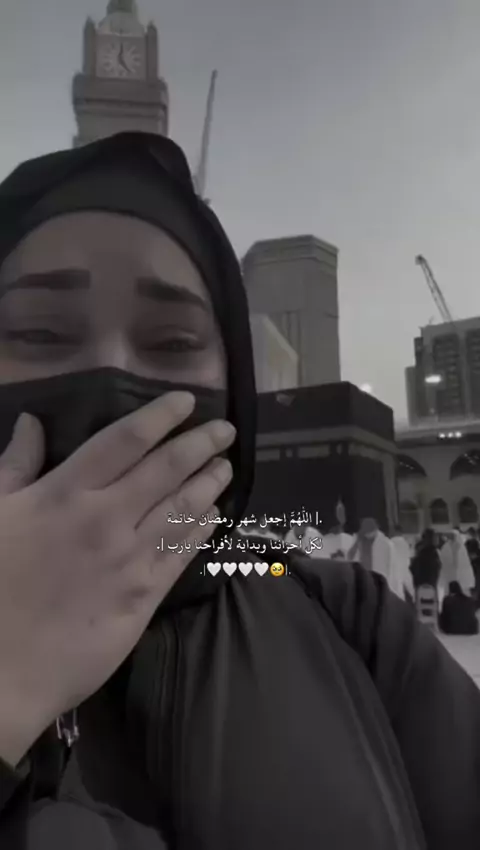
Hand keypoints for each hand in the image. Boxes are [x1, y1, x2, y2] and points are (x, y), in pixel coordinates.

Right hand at [0, 393, 234, 765]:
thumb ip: (14, 466)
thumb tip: (32, 423)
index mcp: (67, 493)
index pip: (126, 440)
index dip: (160, 416)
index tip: (185, 401)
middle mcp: (108, 519)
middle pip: (167, 469)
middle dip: (201, 444)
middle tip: (225, 430)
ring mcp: (131, 559)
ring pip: (182, 509)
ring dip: (209, 483)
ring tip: (226, 466)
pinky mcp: (144, 597)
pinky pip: (181, 554)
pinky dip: (202, 529)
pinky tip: (215, 515)